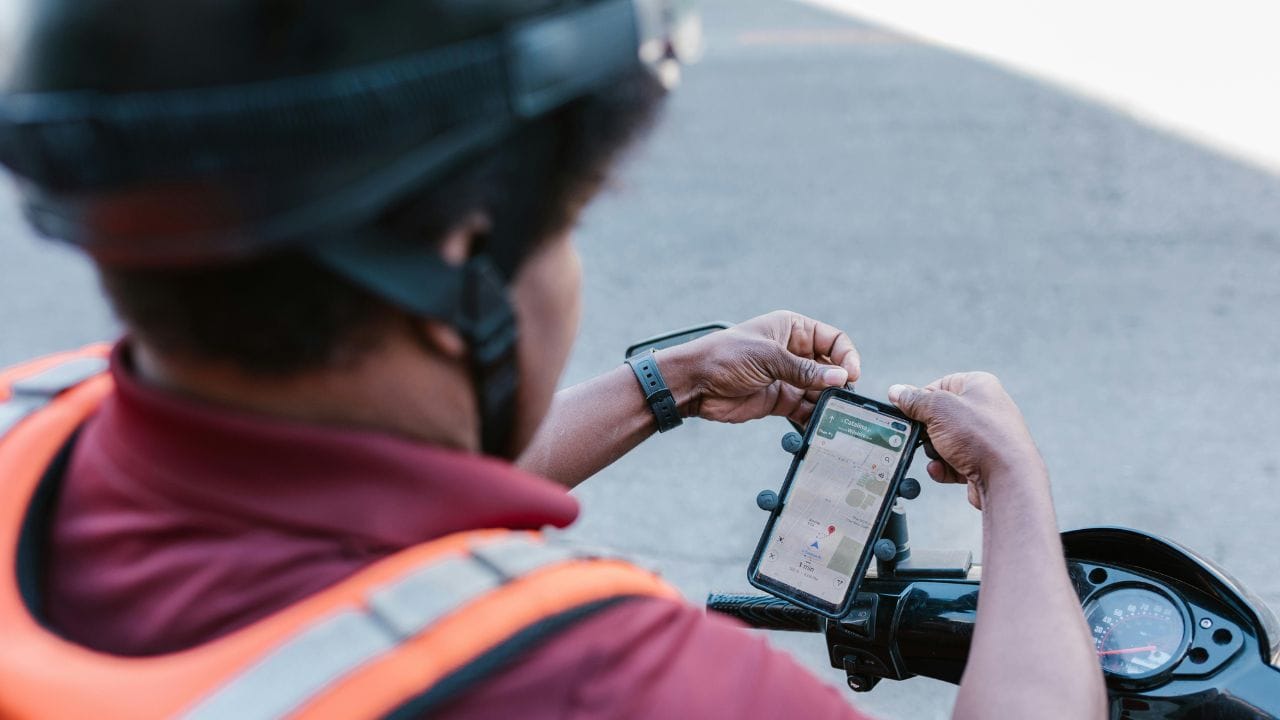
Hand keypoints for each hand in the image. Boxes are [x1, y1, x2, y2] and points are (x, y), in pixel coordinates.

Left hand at [664, 310, 860, 425]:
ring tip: (838, 414)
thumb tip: (840, 377)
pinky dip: (815, 417)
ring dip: (830, 402)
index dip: (846, 355)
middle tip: (846, 398)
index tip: (851, 374)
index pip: (833, 339)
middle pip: (831, 367)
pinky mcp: (781, 401)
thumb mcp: (767, 357)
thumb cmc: (725, 357)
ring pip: (821, 391)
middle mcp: (794, 352)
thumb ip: (804, 370)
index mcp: (792, 329)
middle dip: (840, 382)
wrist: (694, 383)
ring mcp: (788, 378)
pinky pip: (806, 409)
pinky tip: (823, 425)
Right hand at [887, 372, 1043, 508]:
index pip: (941, 384)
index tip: (909, 411)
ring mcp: (985, 437)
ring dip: (935, 451)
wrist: (1008, 479)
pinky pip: (954, 461)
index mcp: (979, 386)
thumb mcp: (938, 409)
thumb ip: (914, 400)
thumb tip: (896, 391)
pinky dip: (944, 467)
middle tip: (922, 436)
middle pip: (940, 415)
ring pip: (945, 441)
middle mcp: (985, 409)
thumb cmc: (979, 436)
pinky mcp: (983, 461)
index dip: (923, 398)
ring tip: (941, 456)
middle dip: (927, 430)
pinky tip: (944, 470)